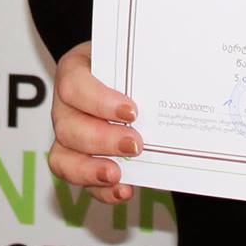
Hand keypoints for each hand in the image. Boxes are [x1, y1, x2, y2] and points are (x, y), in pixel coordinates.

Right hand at [46, 42, 140, 205]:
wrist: (134, 80)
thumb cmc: (132, 64)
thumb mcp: (137, 55)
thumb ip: (149, 64)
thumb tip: (182, 72)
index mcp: (75, 70)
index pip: (73, 85)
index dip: (99, 102)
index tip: (131, 112)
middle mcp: (65, 105)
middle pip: (67, 126)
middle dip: (101, 139)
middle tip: (136, 144)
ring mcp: (68, 136)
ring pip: (62, 158)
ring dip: (90, 169)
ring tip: (118, 174)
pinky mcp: (78, 161)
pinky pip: (80, 181)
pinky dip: (100, 190)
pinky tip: (124, 190)